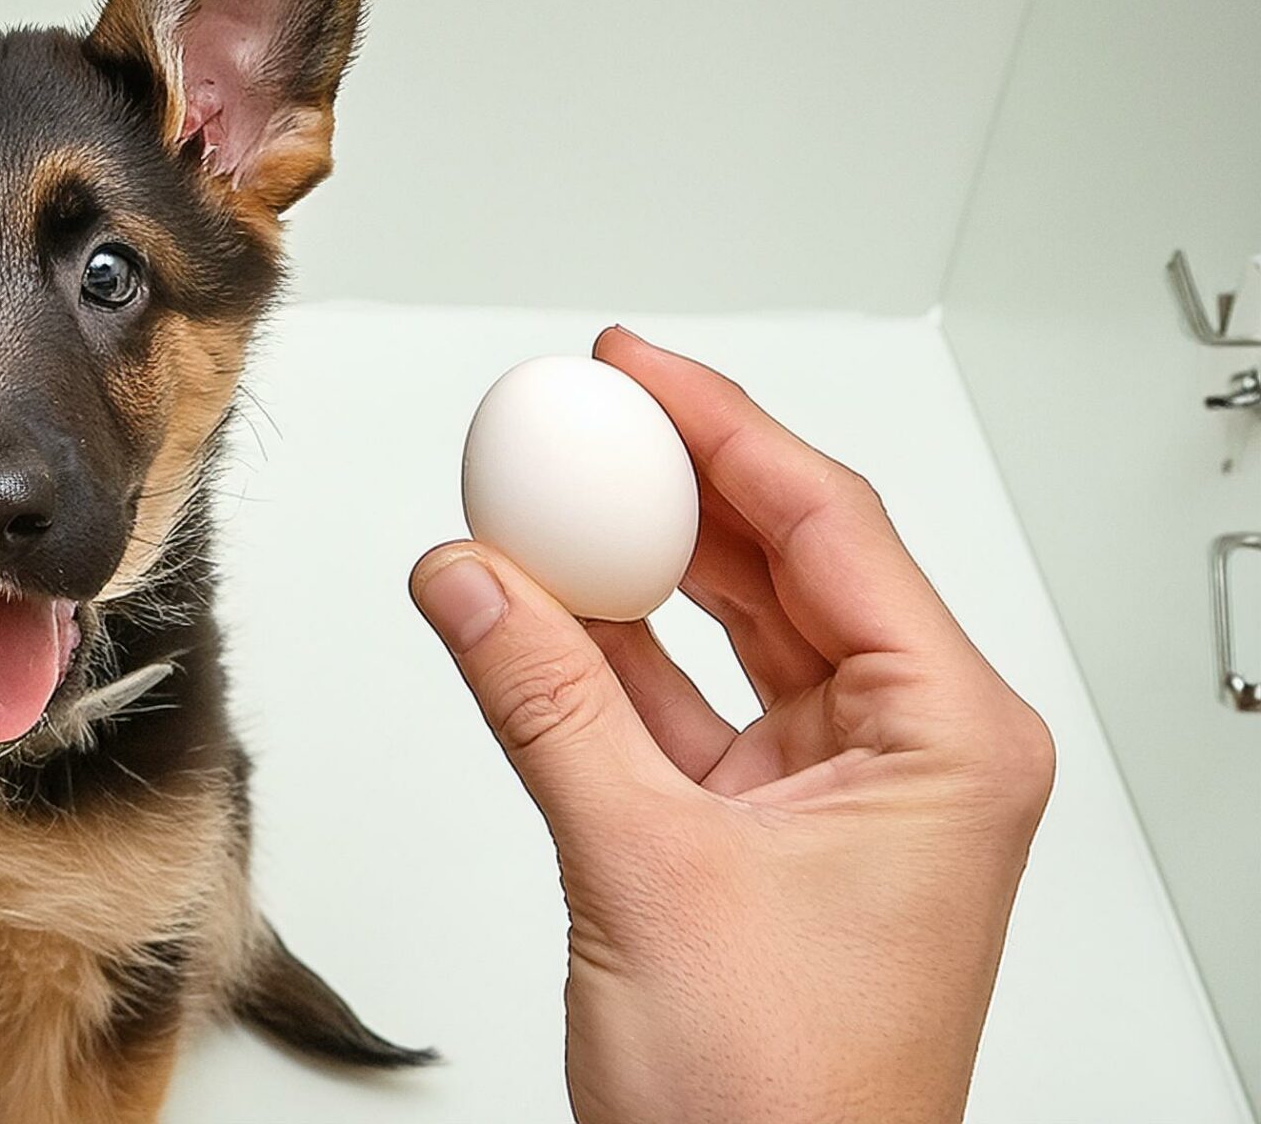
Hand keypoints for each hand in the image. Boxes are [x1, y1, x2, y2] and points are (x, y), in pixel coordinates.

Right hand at [410, 328, 1053, 1123]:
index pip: (831, 528)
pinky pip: (672, 708)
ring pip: (722, 633)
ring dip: (622, 573)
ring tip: (530, 501)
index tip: (633, 368)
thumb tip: (470, 577)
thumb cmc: (780, 1104)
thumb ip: (544, 704)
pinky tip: (523, 607)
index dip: (723, 428)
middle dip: (670, 485)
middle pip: (783, 561)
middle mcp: (905, 756)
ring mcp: (828, 796)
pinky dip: (596, 659)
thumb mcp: (646, 869)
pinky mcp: (753, 836)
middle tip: (576, 413)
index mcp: (949, 743)